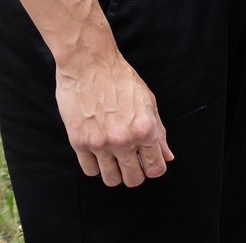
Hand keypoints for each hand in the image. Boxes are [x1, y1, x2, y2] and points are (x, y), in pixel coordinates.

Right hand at [53, 43, 171, 186]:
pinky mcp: (79, 143)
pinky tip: (100, 154)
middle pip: (133, 178)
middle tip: (133, 165)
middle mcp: (123, 140)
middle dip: (135, 175)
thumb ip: (159, 132)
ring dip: (115, 173)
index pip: (155, 168)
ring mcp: (100, 144)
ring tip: (116, 160)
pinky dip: (96, 167)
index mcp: (145, 129)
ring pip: (111, 179)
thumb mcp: (148, 102)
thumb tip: (167, 156)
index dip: (154, 169)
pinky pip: (89, 170)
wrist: (89, 66)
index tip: (150, 165)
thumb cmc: (121, 80)